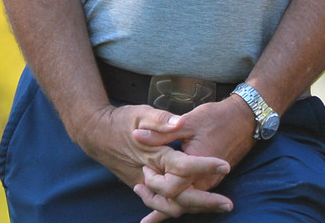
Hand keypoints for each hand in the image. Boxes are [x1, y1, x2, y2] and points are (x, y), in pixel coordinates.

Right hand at [73, 103, 230, 215]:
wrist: (96, 134)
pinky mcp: (142, 186)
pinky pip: (160, 203)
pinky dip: (173, 209)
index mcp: (153, 155)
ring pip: (171, 205)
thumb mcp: (141, 113)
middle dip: (205, 201)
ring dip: (195, 207)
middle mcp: (149, 174)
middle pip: (180, 196)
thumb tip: (180, 122)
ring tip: (218, 206)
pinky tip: (190, 211)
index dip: (205, 166)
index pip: (183, 166)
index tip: (225, 165)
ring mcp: (144, 184)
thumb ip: (161, 120)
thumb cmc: (121, 121)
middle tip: (228, 204)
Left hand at [132, 97, 254, 220]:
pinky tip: (166, 210)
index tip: (145, 168)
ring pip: (185, 204)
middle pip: (176, 203)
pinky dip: (178, 203)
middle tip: (139, 188)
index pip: (170, 188)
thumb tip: (136, 135)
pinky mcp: (212, 181)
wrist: (246, 118)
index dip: (154, 182)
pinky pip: (193, 198)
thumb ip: (162, 133)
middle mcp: (204, 181)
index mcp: (196, 167)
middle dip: (155, 200)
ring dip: (165, 205)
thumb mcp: (188, 122)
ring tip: (146, 200)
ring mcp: (210, 183)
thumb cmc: (217, 118)